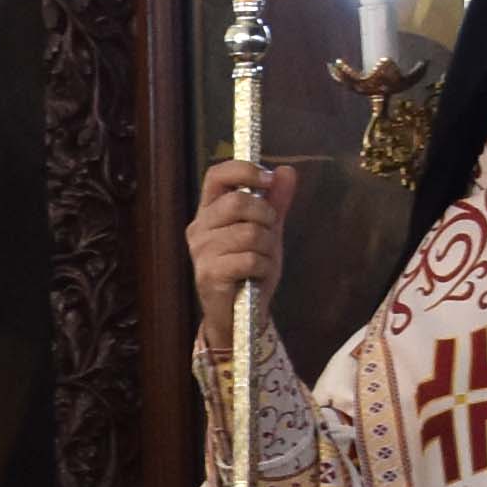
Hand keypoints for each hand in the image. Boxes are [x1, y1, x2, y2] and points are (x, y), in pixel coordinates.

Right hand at [185, 160, 293, 308]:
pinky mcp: (210, 274)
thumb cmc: (248, 270)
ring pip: (250, 233)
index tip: (268, 179)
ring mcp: (201, 252)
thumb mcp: (266, 231)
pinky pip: (250, 259)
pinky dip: (263, 268)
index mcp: (209, 212)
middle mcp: (199, 228)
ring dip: (267, 248)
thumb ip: (275, 202)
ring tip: (261, 261)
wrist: (238, 316)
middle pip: (238, 202)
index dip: (243, 170)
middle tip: (268, 233)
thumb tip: (286, 171)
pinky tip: (257, 276)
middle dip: (265, 216)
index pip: (217, 175)